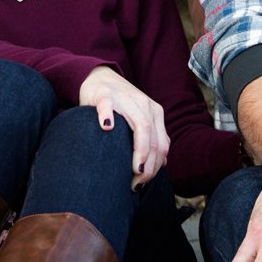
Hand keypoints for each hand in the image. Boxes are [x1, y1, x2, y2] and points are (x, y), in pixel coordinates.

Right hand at [79, 65, 168, 189]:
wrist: (99, 78)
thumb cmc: (118, 105)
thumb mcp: (139, 119)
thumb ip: (152, 138)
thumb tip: (163, 163)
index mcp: (154, 113)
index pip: (161, 145)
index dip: (156, 167)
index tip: (144, 182)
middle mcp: (144, 105)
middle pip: (153, 138)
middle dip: (148, 165)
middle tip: (136, 183)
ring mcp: (125, 98)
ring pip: (140, 125)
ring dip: (139, 150)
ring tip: (131, 169)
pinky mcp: (105, 94)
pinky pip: (108, 105)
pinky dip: (108, 116)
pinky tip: (106, 128)